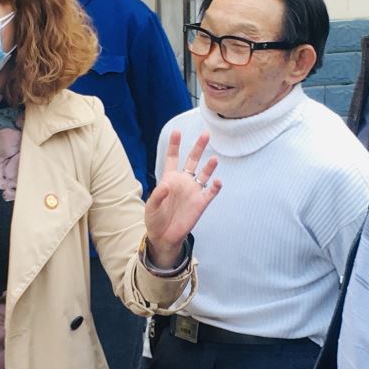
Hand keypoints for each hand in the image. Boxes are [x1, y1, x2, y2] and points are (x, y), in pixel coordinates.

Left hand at [144, 130, 221, 265]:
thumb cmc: (154, 219)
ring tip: (213, 159)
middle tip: (206, 134)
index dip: (174, 145)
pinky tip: (218, 182)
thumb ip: (158, 195)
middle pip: (192, 160)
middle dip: (198, 147)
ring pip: (204, 174)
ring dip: (209, 166)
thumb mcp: (151, 207)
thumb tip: (166, 185)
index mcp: (169, 179)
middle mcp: (183, 182)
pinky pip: (211, 193)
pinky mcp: (201, 203)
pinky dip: (215, 187)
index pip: (172, 158)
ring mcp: (193, 192)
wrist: (164, 237)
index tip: (177, 131)